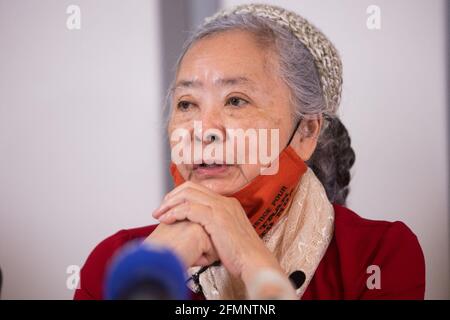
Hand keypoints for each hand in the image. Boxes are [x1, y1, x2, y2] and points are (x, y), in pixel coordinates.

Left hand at [152, 181, 283, 284]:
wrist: (254, 261)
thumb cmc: (241, 254)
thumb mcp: (227, 234)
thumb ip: (214, 226)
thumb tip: (199, 229)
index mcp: (227, 203)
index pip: (198, 189)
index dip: (179, 196)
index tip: (168, 207)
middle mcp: (224, 201)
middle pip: (190, 187)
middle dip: (171, 197)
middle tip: (159, 210)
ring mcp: (220, 208)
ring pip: (187, 195)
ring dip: (169, 204)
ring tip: (159, 215)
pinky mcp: (216, 218)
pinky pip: (189, 209)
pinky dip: (174, 212)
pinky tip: (167, 220)